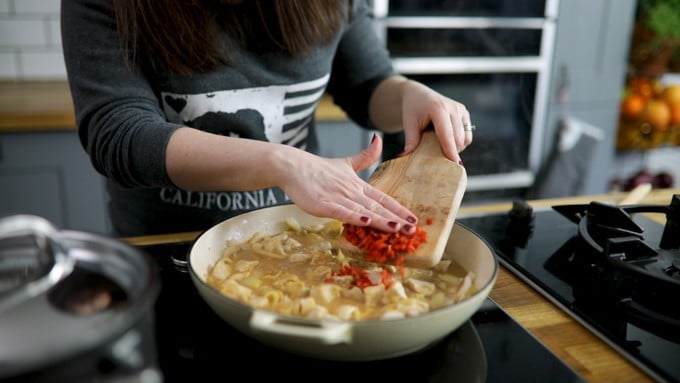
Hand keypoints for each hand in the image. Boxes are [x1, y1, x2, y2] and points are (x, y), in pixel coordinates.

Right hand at [279, 134, 416, 233]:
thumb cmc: (317, 168)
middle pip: (377, 207)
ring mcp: (338, 197)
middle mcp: (351, 191)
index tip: (414, 219)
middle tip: (412, 230)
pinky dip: (353, 216)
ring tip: (397, 228)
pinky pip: (341, 211)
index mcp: (358, 185)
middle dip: (396, 219)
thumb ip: (365, 156)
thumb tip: (379, 139)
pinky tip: (365, 221)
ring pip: (363, 210)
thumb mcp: (346, 163)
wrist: (293, 165)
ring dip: (380, 220)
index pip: (383, 198)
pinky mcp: (323, 204)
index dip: (399, 209)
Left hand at [400, 80, 472, 162]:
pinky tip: (447, 140)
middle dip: (451, 151)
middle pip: (458, 139)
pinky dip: (460, 142)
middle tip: (437, 158)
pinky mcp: (465, 113)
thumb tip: (406, 158)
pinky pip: (467, 134)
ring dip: (456, 147)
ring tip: (440, 146)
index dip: (451, 150)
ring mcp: (461, 110)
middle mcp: (453, 108)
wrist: (418, 94)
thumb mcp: (409, 124)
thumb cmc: (413, 109)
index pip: (447, 134)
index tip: (454, 164)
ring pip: (465, 138)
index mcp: (439, 109)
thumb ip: (411, 141)